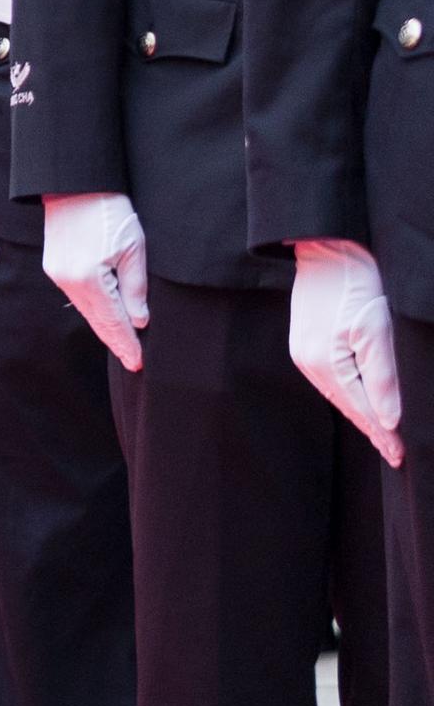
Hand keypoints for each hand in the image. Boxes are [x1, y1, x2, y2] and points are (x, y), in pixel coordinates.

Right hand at [41, 190, 150, 372]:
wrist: (75, 185)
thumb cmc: (110, 211)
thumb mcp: (134, 248)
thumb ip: (135, 287)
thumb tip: (139, 319)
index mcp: (89, 279)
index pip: (113, 321)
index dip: (127, 343)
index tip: (138, 363)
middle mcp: (67, 281)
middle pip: (96, 321)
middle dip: (115, 341)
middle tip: (132, 362)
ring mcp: (57, 273)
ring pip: (85, 310)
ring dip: (104, 327)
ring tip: (121, 344)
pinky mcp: (53, 265)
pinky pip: (77, 296)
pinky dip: (92, 310)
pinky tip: (104, 316)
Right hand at [288, 238, 406, 465]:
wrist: (327, 250)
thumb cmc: (358, 285)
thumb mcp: (378, 330)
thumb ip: (382, 376)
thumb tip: (390, 419)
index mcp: (328, 363)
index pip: (363, 409)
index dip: (384, 433)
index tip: (401, 455)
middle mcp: (310, 363)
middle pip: (348, 406)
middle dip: (373, 431)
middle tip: (395, 455)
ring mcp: (303, 353)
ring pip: (339, 395)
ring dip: (361, 414)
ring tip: (381, 435)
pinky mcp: (305, 343)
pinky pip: (330, 380)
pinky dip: (348, 395)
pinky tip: (359, 400)